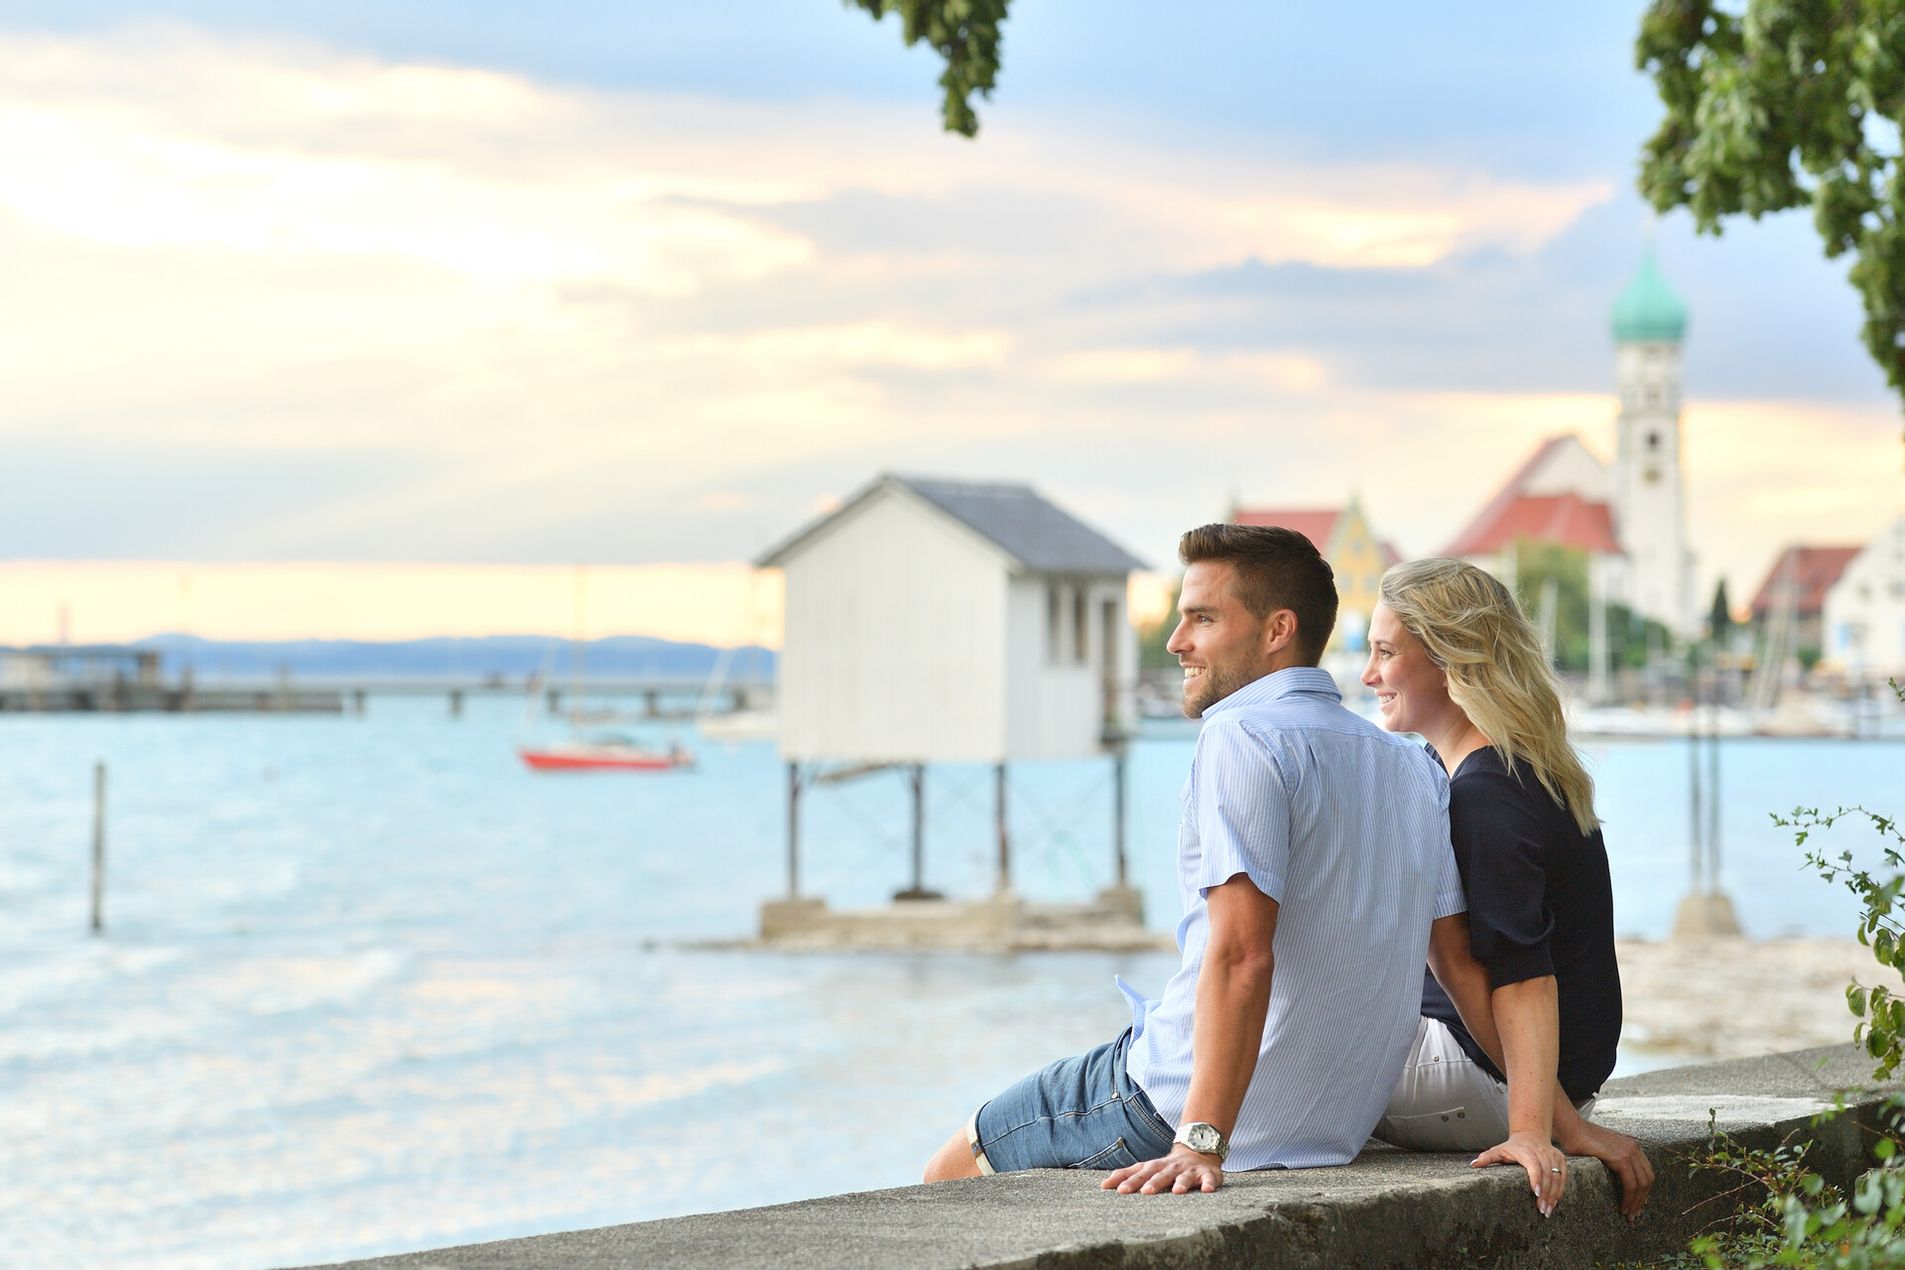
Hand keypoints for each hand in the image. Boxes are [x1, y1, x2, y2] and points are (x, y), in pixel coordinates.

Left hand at [1102, 1144, 1223, 1194]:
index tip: (1117, 1190)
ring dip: (1181, 1183)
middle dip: (1153, 1183)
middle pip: (1160, 1175)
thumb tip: (1102, 1185)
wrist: (1197, 1151)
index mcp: (1155, 1167)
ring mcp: (1188, 1171)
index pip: (1140, 1174)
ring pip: (1184, 1177)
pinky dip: (1209, 1184)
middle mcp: (1170, 1168)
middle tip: (1145, 1192)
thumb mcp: (1147, 1168)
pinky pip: (1209, 1179)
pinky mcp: (1207, 1175)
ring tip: (1177, 1191)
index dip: (1129, 1181)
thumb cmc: (1166, 1166)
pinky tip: (1208, 1190)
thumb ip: (1127, 1175)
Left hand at [1471, 1130, 1566, 1216]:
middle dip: (1545, 1193)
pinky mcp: (1561, 1159)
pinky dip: (1560, 1189)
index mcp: (1526, 1151)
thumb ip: (1487, 1157)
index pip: (1534, 1165)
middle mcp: (1542, 1152)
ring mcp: (1553, 1155)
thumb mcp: (1499, 1150)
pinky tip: (1555, 1201)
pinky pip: (1563, 1176)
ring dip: (1554, 1194)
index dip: (1536, 1179)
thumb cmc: (1513, 1146)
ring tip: (1548, 1210)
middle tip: (1542, 1210)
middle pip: (1547, 1174)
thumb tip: (1473, 1164)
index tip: (1536, 1194)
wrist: (1530, 1134)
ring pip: (1557, 1177)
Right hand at [1556, 1118, 1653, 1219]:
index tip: (1637, 1204)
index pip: (1646, 1172)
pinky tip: (1622, 1207)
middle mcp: (1634, 1147)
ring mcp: (1629, 1151)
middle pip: (1648, 1180)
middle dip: (1642, 1199)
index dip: (1644, 1191)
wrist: (1570, 1128)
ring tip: (1628, 1214)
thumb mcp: (1602, 1149)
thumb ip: (1613, 1159)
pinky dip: (1629, 1198)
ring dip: (1636, 1202)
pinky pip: (1631, 1184)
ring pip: (1642, 1184)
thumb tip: (1616, 1177)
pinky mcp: (1621, 1158)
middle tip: (1634, 1214)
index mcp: (1631, 1145)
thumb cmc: (1579, 1139)